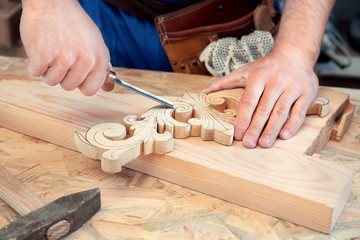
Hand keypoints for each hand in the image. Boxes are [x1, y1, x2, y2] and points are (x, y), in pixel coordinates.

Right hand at [20, 0, 113, 95]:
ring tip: (51, 49)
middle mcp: (85, 61)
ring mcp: (64, 59)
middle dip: (62, 75)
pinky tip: (40, 47)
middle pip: (69, 87)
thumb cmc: (72, 22)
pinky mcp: (43, 57)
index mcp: (100, 59)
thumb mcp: (95, 43)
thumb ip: (100, 67)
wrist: (51, 2)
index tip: (75, 75)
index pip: (90, 90)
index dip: (80, 83)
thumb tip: (108, 89)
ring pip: (51, 81)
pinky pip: (35, 73)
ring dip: (47, 69)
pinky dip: (34, 63)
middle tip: (60, 55)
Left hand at [204, 47, 318, 147]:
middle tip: (248, 144)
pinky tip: (284, 135)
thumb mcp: (245, 71)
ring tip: (264, 144)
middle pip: (264, 109)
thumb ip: (225, 82)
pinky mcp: (307, 92)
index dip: (242, 119)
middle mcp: (276, 81)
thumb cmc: (266, 67)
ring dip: (272, 130)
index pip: (248, 101)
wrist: (294, 53)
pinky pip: (299, 111)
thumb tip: (205, 92)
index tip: (237, 134)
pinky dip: (292, 124)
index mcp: (259, 77)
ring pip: (280, 112)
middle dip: (255, 128)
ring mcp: (292, 87)